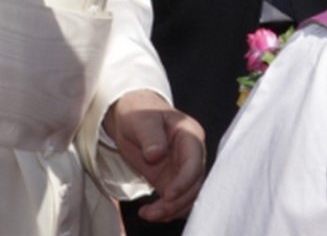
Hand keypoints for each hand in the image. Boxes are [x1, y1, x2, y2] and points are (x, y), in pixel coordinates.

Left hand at [103, 90, 205, 222]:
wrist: (131, 117)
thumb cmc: (139, 112)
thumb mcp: (142, 120)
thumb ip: (151, 136)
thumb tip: (156, 154)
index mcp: (190, 135)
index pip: (195, 162)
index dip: (184, 181)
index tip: (168, 195)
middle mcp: (191, 154)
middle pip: (194, 184)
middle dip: (177, 201)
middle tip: (155, 212)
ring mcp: (183, 169)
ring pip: (187, 196)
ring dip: (171, 210)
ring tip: (149, 214)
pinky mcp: (172, 180)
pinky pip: (176, 200)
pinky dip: (166, 210)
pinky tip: (151, 213)